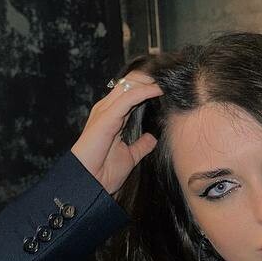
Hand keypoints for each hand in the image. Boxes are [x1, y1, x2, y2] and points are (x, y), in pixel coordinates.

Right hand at [71, 72, 162, 197]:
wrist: (90, 183)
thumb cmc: (104, 172)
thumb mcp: (129, 156)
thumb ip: (140, 145)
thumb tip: (152, 138)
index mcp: (111, 116)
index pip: (130, 92)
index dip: (147, 85)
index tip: (167, 85)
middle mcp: (107, 109)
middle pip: (130, 83)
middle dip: (150, 78)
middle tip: (170, 76)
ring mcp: (105, 111)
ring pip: (129, 85)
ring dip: (149, 81)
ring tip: (167, 79)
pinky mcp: (106, 116)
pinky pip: (129, 97)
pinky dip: (145, 91)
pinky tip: (159, 89)